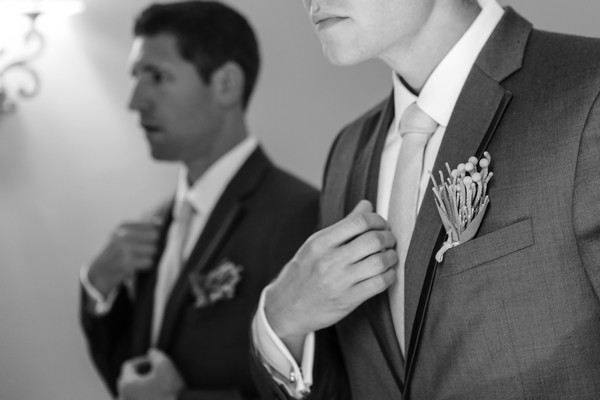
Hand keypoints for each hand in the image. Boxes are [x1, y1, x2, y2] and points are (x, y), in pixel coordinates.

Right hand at [88, 220, 160, 295]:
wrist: (100, 272)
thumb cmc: (116, 253)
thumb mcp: (124, 235)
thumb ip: (142, 228)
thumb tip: (161, 221)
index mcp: (123, 226)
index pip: (150, 225)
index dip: (153, 234)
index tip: (148, 241)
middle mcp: (122, 235)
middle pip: (154, 236)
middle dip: (153, 244)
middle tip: (144, 251)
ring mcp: (124, 249)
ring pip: (153, 249)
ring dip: (150, 256)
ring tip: (139, 259)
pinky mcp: (127, 263)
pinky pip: (149, 261)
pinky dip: (146, 265)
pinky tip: (137, 266)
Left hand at [118, 349, 184, 399]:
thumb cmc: (170, 391)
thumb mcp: (165, 365)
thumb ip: (156, 354)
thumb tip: (151, 352)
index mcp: (128, 383)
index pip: (128, 366)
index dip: (142, 360)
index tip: (155, 362)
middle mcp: (124, 396)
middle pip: (126, 379)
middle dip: (139, 372)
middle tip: (154, 371)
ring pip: (130, 392)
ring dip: (140, 385)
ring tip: (155, 384)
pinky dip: (142, 395)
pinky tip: (155, 395)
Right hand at [265, 200, 396, 358]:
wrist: (287, 308)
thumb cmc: (304, 272)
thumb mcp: (316, 245)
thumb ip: (344, 225)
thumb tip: (367, 204)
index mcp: (320, 242)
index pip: (358, 221)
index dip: (377, 220)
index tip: (381, 225)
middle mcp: (329, 260)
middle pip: (373, 240)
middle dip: (388, 237)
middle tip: (389, 240)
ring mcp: (339, 281)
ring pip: (379, 262)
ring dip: (391, 257)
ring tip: (389, 256)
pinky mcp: (348, 300)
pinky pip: (379, 284)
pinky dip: (390, 275)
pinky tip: (387, 273)